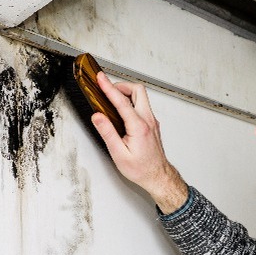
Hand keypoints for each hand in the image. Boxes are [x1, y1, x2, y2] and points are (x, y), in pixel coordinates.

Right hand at [92, 72, 187, 213]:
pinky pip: (142, 105)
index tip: (100, 78)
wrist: (158, 176)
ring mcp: (152, 121)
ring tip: (112, 98)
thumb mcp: (119, 154)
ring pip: (141, 96)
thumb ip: (108, 133)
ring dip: (126, 93)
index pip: (122, 101)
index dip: (109, 88)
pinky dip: (131, 102)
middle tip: (107, 87)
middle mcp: (148, 121)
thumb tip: (98, 117)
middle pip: (137, 90)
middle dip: (121, 85)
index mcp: (139, 127)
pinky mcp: (152, 124)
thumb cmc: (141, 169)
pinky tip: (122, 109)